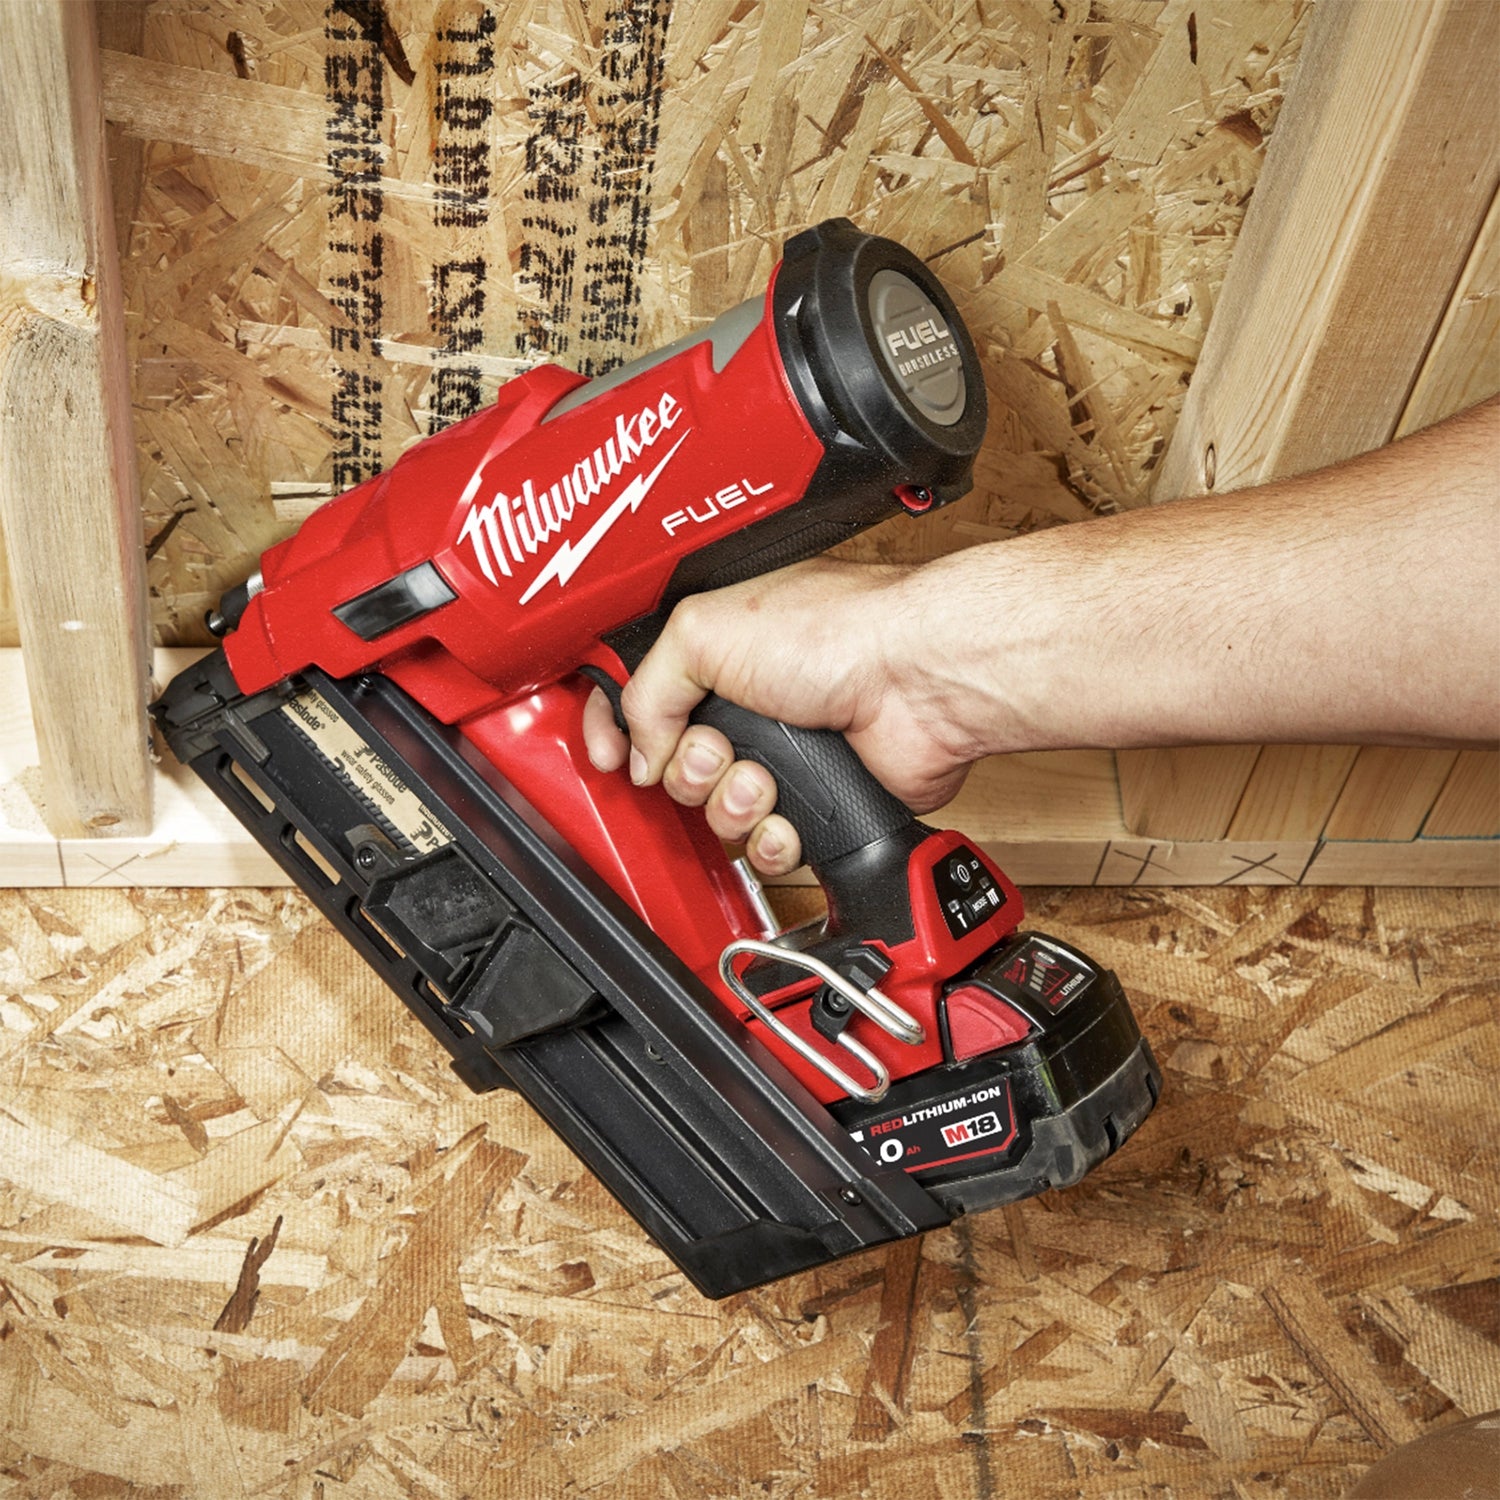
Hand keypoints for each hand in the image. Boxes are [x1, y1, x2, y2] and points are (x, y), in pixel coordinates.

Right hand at [582, 558, 980, 873]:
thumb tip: (640, 753)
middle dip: (686, 771)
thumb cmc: (837, 630)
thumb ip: (646, 690)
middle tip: (717, 750)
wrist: (918, 678)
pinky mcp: (818, 804)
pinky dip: (774, 839)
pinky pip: (768, 847)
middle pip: (672, 771)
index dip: (611, 731)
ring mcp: (784, 758)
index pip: (636, 699)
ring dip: (733, 803)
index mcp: (714, 657)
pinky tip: (790, 815)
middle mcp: (747, 708)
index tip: (607, 756)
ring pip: (718, 815)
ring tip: (766, 778)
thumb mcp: (704, 631)